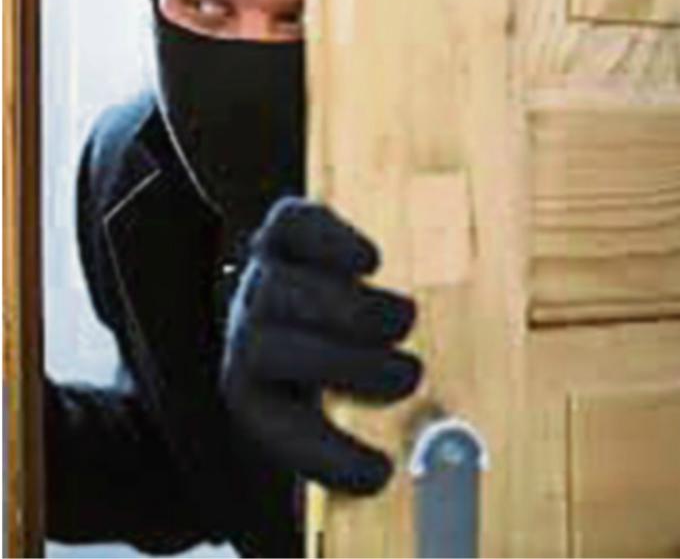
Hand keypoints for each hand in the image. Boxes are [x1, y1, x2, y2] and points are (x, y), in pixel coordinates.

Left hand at [220, 197, 421, 493]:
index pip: (281, 432)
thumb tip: (410, 471)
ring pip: (284, 290)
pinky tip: (368, 261)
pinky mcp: (284, 229)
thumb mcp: (345, 410)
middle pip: (272, 351)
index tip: (382, 472)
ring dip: (352, 309)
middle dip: (346, 366)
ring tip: (402, 321)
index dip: (329, 456)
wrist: (299, 296)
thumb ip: (370, 435)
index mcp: (257, 395)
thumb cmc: (336, 364)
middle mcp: (250, 333)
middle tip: (406, 375)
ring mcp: (263, 277)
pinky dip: (331, 241)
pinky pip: (293, 226)